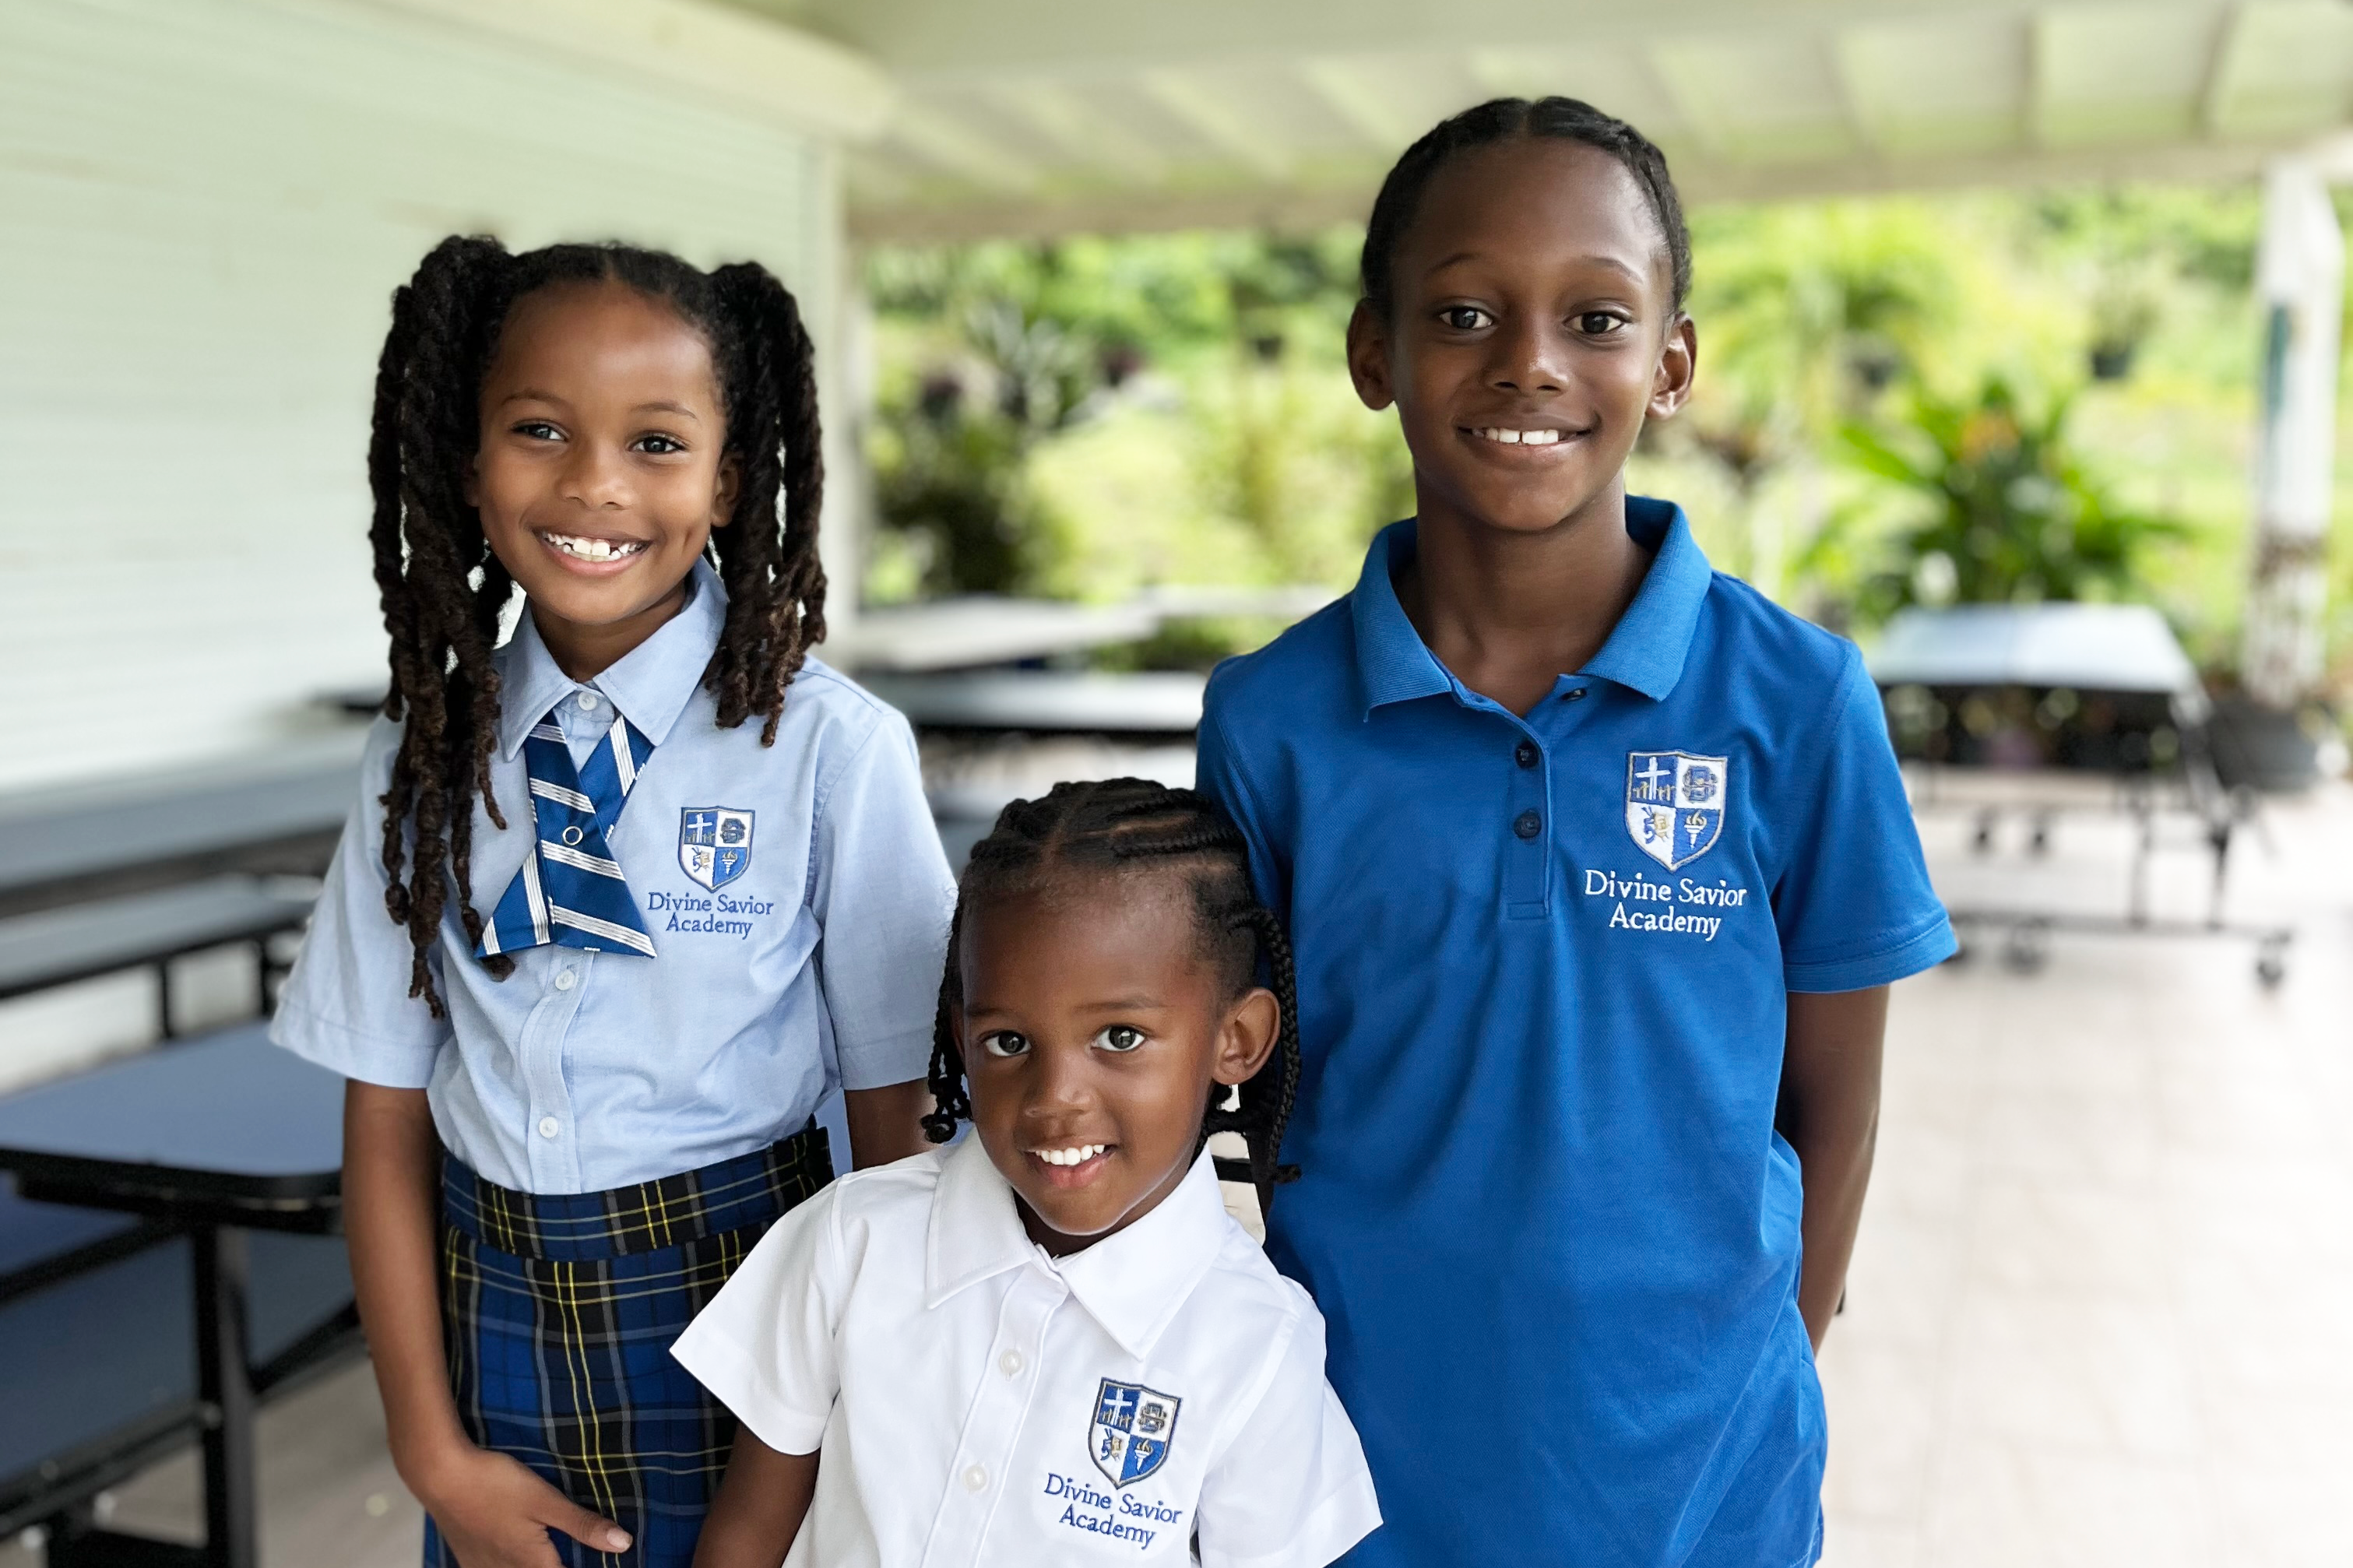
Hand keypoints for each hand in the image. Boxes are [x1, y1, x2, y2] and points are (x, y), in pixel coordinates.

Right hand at [413, 1442, 630, 1567]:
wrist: (440, 1475)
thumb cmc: (496, 1485)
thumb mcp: (546, 1500)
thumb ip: (583, 1524)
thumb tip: (623, 1545)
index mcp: (532, 1564)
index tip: (600, 1561)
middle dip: (557, 1566)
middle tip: (574, 1552)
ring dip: (535, 1566)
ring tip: (547, 1553)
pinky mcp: (466, 1558)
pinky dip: (509, 1567)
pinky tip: (513, 1556)